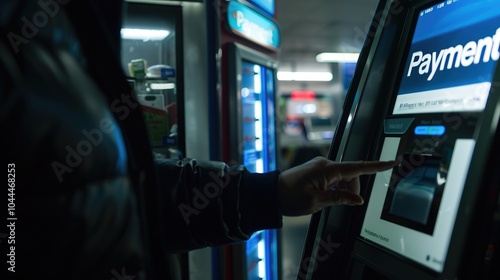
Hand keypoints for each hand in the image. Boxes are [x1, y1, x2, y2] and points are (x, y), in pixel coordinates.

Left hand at [278, 157, 395, 215]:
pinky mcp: (317, 172)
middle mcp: (326, 165)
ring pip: (343, 179)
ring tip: (325, 201)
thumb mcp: (316, 202)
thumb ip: (339, 199)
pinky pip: (334, 180)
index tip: (391, 162)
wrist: (270, 194)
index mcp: (327, 169)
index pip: (357, 168)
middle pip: (351, 176)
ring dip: (342, 192)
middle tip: (340, 204)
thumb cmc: (290, 197)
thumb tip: (358, 200)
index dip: (376, 166)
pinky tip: (324, 198)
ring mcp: (321, 168)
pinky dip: (335, 190)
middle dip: (352, 190)